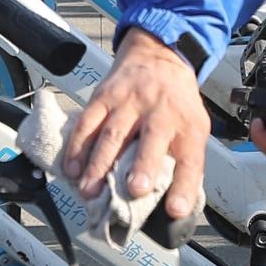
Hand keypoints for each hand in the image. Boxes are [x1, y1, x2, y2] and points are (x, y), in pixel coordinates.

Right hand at [60, 30, 209, 221]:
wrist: (159, 56)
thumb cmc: (176, 102)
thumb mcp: (194, 127)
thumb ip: (186, 162)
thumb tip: (174, 205)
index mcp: (188, 125)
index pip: (191, 159)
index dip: (185, 186)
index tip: (176, 210)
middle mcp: (160, 112)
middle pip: (151, 140)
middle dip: (142, 166)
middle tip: (134, 190)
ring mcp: (130, 102)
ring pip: (113, 134)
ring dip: (100, 165)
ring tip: (90, 192)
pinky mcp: (104, 97)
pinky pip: (87, 123)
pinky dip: (77, 147)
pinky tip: (72, 169)